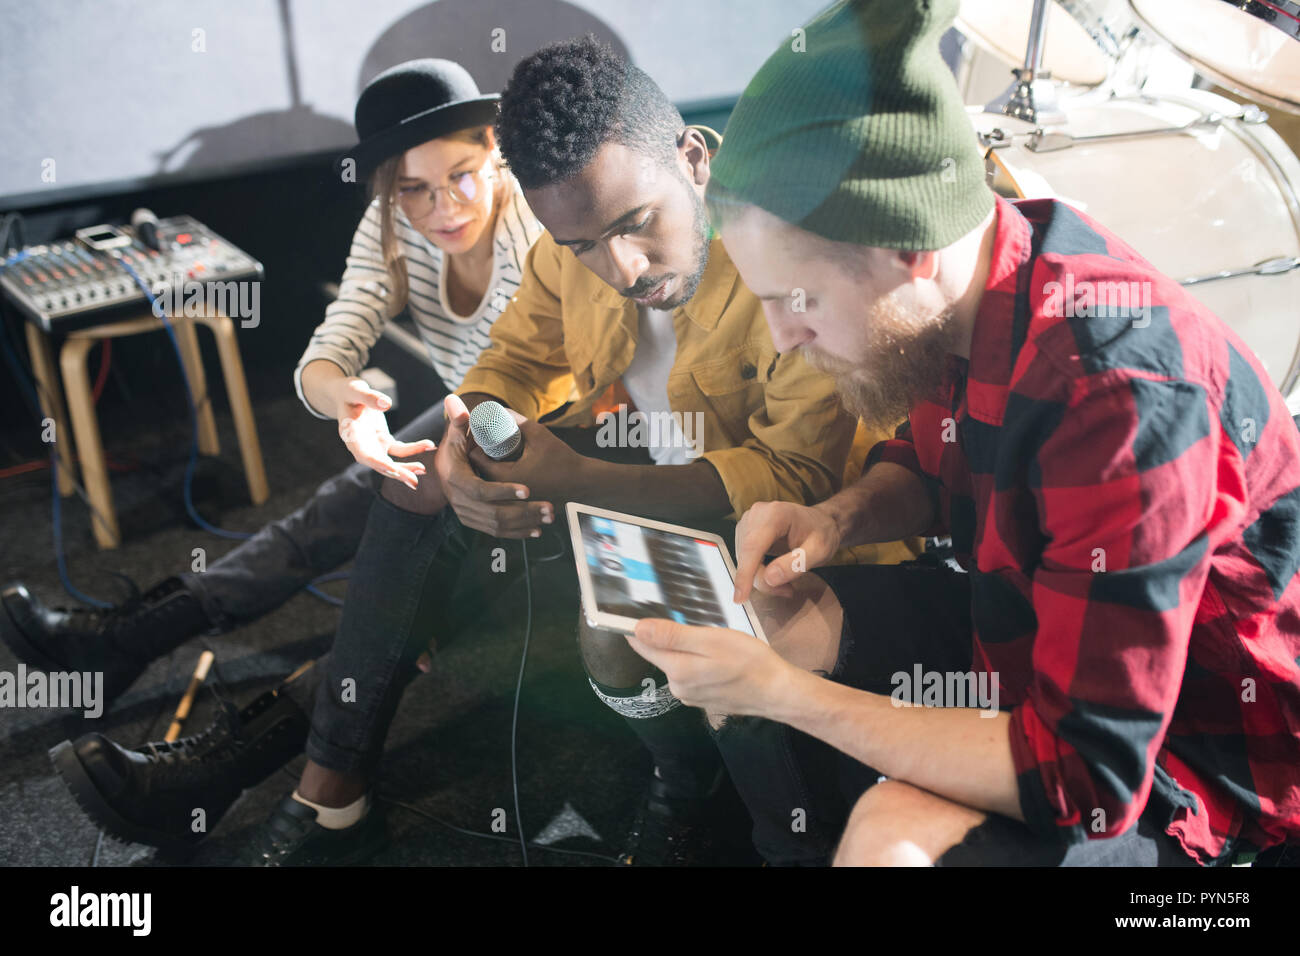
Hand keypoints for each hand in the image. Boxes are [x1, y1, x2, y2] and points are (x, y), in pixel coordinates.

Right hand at [332, 378, 434, 490]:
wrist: (348, 395)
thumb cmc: (349, 391)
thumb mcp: (355, 389)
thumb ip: (369, 397)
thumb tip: (386, 404)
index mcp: (351, 435)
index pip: (364, 454)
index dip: (377, 463)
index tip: (392, 470)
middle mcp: (362, 445)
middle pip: (379, 464)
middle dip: (396, 473)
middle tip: (414, 482)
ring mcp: (373, 445)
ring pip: (390, 461)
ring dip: (406, 467)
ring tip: (423, 470)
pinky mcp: (384, 441)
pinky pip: (400, 449)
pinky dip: (414, 449)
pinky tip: (430, 446)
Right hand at [434, 394, 551, 537]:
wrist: (444, 473)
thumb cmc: (456, 449)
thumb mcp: (459, 436)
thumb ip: (458, 420)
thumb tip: (457, 399)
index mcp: (457, 481)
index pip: (483, 490)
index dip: (505, 490)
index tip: (528, 488)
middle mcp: (459, 503)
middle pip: (496, 514)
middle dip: (526, 512)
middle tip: (550, 508)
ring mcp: (467, 516)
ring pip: (500, 526)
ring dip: (526, 524)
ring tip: (549, 517)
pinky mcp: (476, 524)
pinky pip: (499, 533)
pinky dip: (518, 534)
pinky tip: (536, 532)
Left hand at [469, 417, 589, 505]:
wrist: (582, 484)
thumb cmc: (562, 460)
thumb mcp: (539, 434)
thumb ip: (518, 421)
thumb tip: (498, 410)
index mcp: (504, 476)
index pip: (475, 458)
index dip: (475, 443)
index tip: (481, 432)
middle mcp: (503, 492)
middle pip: (478, 469)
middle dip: (481, 453)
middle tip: (487, 438)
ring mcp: (510, 500)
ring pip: (489, 479)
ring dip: (489, 465)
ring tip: (496, 449)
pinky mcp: (518, 503)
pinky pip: (500, 488)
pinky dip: (500, 475)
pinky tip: (508, 462)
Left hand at [625, 619, 793, 718]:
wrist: (778, 693)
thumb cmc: (749, 661)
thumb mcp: (712, 640)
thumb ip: (673, 636)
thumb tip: (637, 629)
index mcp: (676, 670)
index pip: (642, 644)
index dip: (640, 625)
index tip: (643, 608)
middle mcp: (677, 686)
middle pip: (659, 654)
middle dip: (668, 635)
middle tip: (691, 619)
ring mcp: (690, 695)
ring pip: (676, 663)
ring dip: (684, 648)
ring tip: (707, 636)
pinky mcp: (702, 699)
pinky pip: (690, 673)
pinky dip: (697, 661)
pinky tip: (716, 656)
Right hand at [733, 501, 841, 600]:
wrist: (820, 522)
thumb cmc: (822, 533)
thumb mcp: (820, 551)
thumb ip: (796, 564)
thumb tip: (769, 578)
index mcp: (775, 514)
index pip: (753, 546)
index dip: (745, 573)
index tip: (740, 597)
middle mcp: (756, 514)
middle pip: (747, 556)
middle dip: (762, 580)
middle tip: (787, 590)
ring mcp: (748, 522)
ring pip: (744, 560)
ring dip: (761, 577)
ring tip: (786, 581)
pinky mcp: (745, 531)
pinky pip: (745, 558)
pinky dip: (757, 572)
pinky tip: (775, 574)